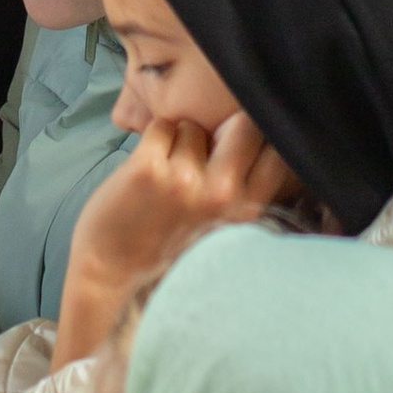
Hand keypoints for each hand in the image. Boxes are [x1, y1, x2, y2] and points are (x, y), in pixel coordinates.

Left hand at [54, 112, 295, 365]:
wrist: (112, 268)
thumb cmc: (169, 242)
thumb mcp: (223, 224)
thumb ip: (243, 187)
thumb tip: (256, 129)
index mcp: (244, 210)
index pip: (279, 150)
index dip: (262, 137)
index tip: (243, 143)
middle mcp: (220, 194)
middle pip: (245, 123)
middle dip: (225, 126)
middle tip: (204, 148)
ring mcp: (184, 180)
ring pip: (194, 125)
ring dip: (181, 138)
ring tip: (168, 171)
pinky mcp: (148, 169)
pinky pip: (161, 126)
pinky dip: (152, 138)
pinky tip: (147, 167)